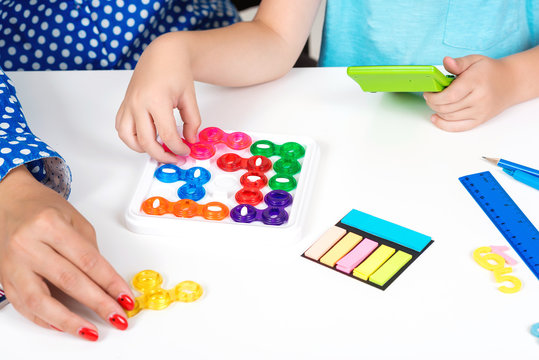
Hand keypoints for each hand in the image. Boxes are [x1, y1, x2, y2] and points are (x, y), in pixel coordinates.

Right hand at [0, 166, 134, 340]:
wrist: (6, 202)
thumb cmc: (42, 208)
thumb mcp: (74, 219)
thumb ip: (88, 250)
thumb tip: (105, 282)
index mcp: (49, 225)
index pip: (88, 260)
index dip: (110, 283)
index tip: (125, 298)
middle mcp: (28, 244)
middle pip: (69, 281)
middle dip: (98, 303)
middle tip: (117, 317)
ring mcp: (12, 264)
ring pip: (41, 301)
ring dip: (69, 321)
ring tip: (90, 331)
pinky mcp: (4, 278)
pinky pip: (24, 306)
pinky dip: (45, 319)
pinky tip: (63, 325)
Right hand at [116, 33, 200, 162]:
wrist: (163, 54)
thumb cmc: (175, 71)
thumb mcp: (189, 97)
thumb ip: (192, 121)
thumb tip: (190, 140)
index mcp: (156, 100)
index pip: (167, 135)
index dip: (178, 148)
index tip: (185, 151)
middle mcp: (138, 103)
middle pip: (146, 142)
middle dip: (162, 155)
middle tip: (174, 158)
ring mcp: (129, 104)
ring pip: (128, 138)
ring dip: (143, 149)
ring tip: (158, 150)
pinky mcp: (125, 104)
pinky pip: (122, 128)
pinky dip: (131, 138)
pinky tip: (145, 139)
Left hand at [424, 55, 516, 131]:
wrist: (511, 82)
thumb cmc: (489, 71)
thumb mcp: (474, 60)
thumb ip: (458, 63)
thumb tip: (446, 61)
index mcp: (475, 82)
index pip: (449, 96)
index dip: (434, 97)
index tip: (428, 92)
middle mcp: (479, 99)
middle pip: (447, 108)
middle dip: (433, 103)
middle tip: (430, 96)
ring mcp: (480, 111)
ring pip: (450, 117)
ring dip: (437, 111)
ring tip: (435, 102)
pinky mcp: (480, 120)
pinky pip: (458, 127)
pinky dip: (444, 124)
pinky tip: (436, 118)